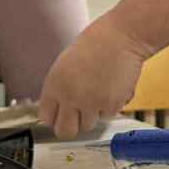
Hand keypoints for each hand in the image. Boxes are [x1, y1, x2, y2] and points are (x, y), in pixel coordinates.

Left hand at [39, 20, 151, 137]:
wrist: (122, 37)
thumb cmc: (97, 43)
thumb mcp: (66, 64)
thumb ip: (60, 87)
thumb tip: (60, 105)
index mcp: (54, 85)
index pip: (47, 118)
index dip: (55, 117)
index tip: (61, 115)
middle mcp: (70, 97)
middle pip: (64, 131)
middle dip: (71, 126)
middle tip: (78, 117)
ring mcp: (91, 103)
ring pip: (88, 125)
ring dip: (93, 115)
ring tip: (99, 95)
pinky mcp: (111, 105)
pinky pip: (107, 116)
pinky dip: (110, 107)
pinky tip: (111, 89)